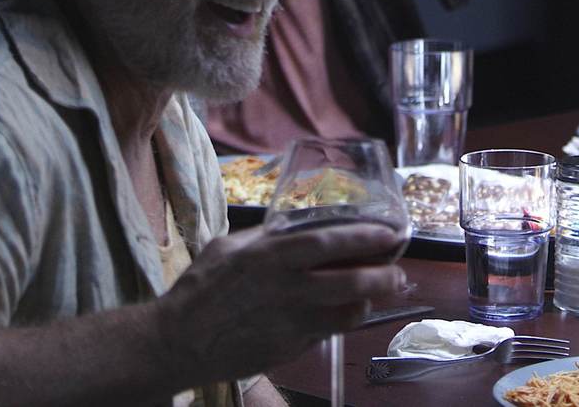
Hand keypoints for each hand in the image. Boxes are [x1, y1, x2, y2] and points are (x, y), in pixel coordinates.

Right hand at [160, 221, 405, 385]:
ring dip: (369, 302)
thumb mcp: (229, 248)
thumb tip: (291, 227)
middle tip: (400, 270)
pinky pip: (326, 333)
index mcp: (270, 256)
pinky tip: (346, 312)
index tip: (389, 233)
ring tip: (381, 291)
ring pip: (346, 314)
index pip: (327, 242)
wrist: (178, 341)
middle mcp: (286, 289)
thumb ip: (264, 238)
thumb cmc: (200, 289)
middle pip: (348, 282)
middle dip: (382, 275)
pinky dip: (340, 321)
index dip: (364, 237)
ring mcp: (290, 323)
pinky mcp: (288, 349)